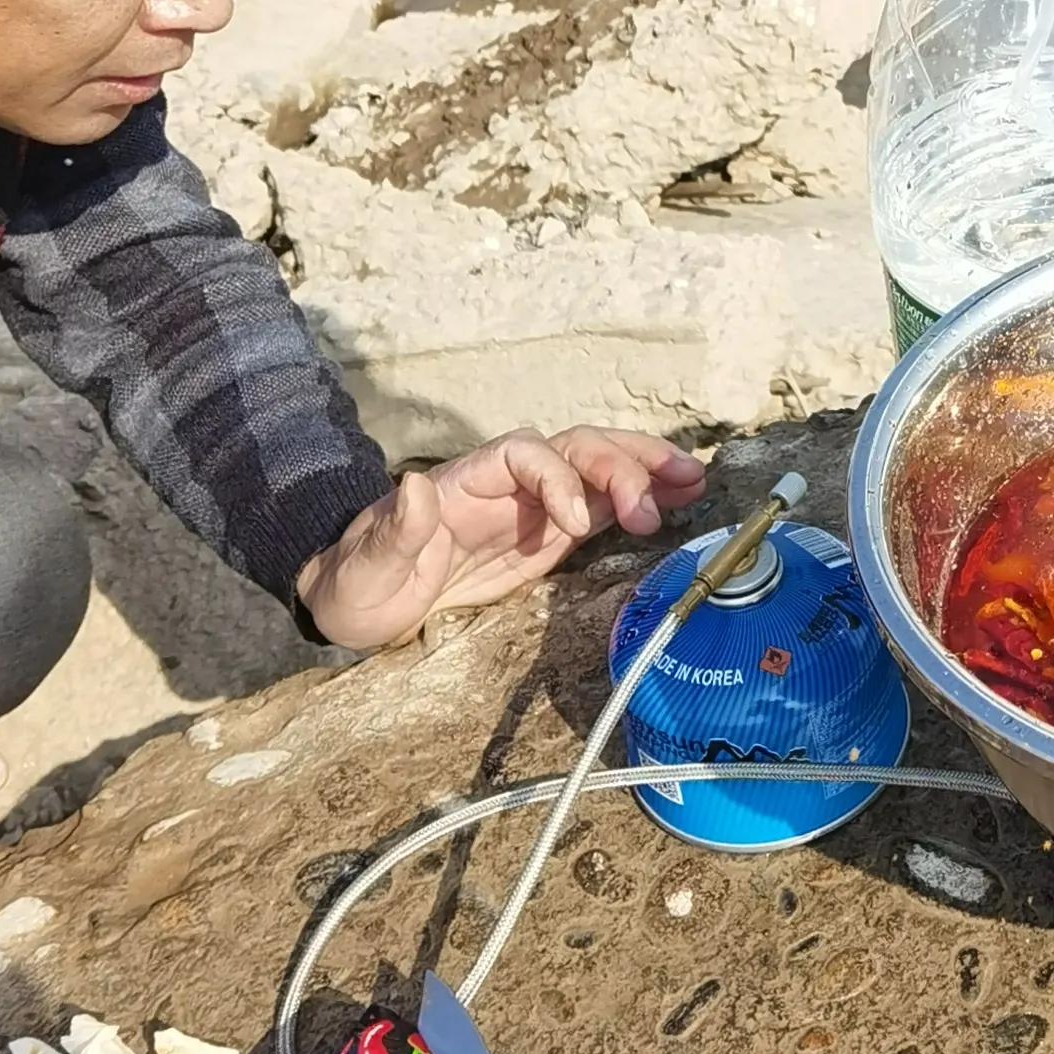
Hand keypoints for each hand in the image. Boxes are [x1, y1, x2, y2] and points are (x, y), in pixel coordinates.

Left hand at [297, 427, 705, 652]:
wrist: (362, 603)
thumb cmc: (359, 582)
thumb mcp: (365, 565)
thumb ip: (393, 530)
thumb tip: (415, 486)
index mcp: (465, 482)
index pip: (525, 454)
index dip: (558, 478)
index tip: (577, 521)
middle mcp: (506, 483)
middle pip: (574, 450)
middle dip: (622, 466)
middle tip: (662, 501)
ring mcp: (532, 506)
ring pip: (598, 468)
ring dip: (646, 469)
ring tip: (694, 481)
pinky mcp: (550, 535)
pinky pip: (603, 506)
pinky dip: (641, 499)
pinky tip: (679, 501)